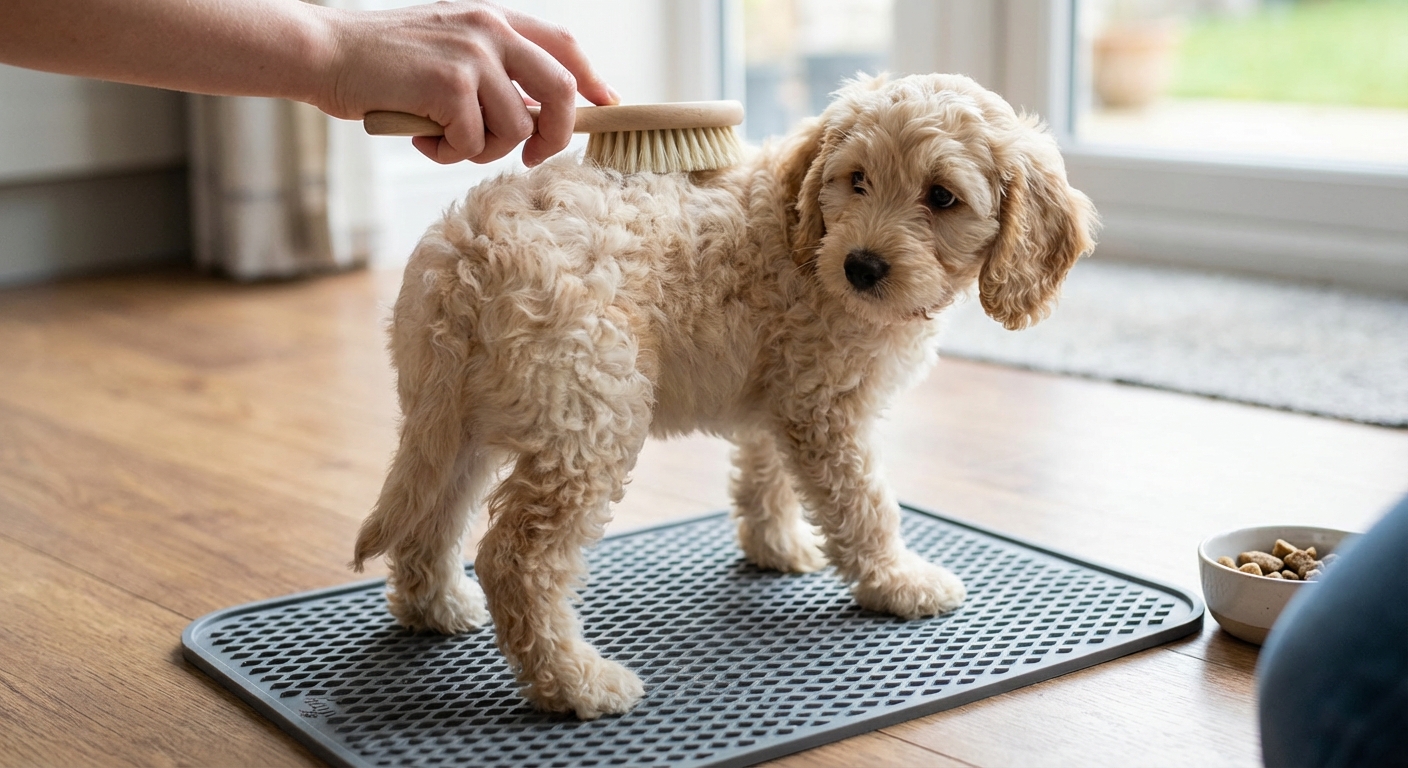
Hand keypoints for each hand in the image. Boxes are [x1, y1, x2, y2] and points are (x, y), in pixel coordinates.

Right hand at [319, 1, 618, 165]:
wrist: (326, 53)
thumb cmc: (382, 62)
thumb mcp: (447, 50)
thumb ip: (491, 70)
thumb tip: (536, 117)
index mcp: (493, 18)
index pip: (563, 45)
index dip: (590, 79)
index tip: (605, 105)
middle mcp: (490, 30)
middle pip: (560, 92)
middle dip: (555, 136)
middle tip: (532, 158)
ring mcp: (472, 56)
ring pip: (516, 129)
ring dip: (482, 150)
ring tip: (445, 139)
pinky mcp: (449, 86)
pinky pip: (474, 142)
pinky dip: (449, 153)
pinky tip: (422, 137)